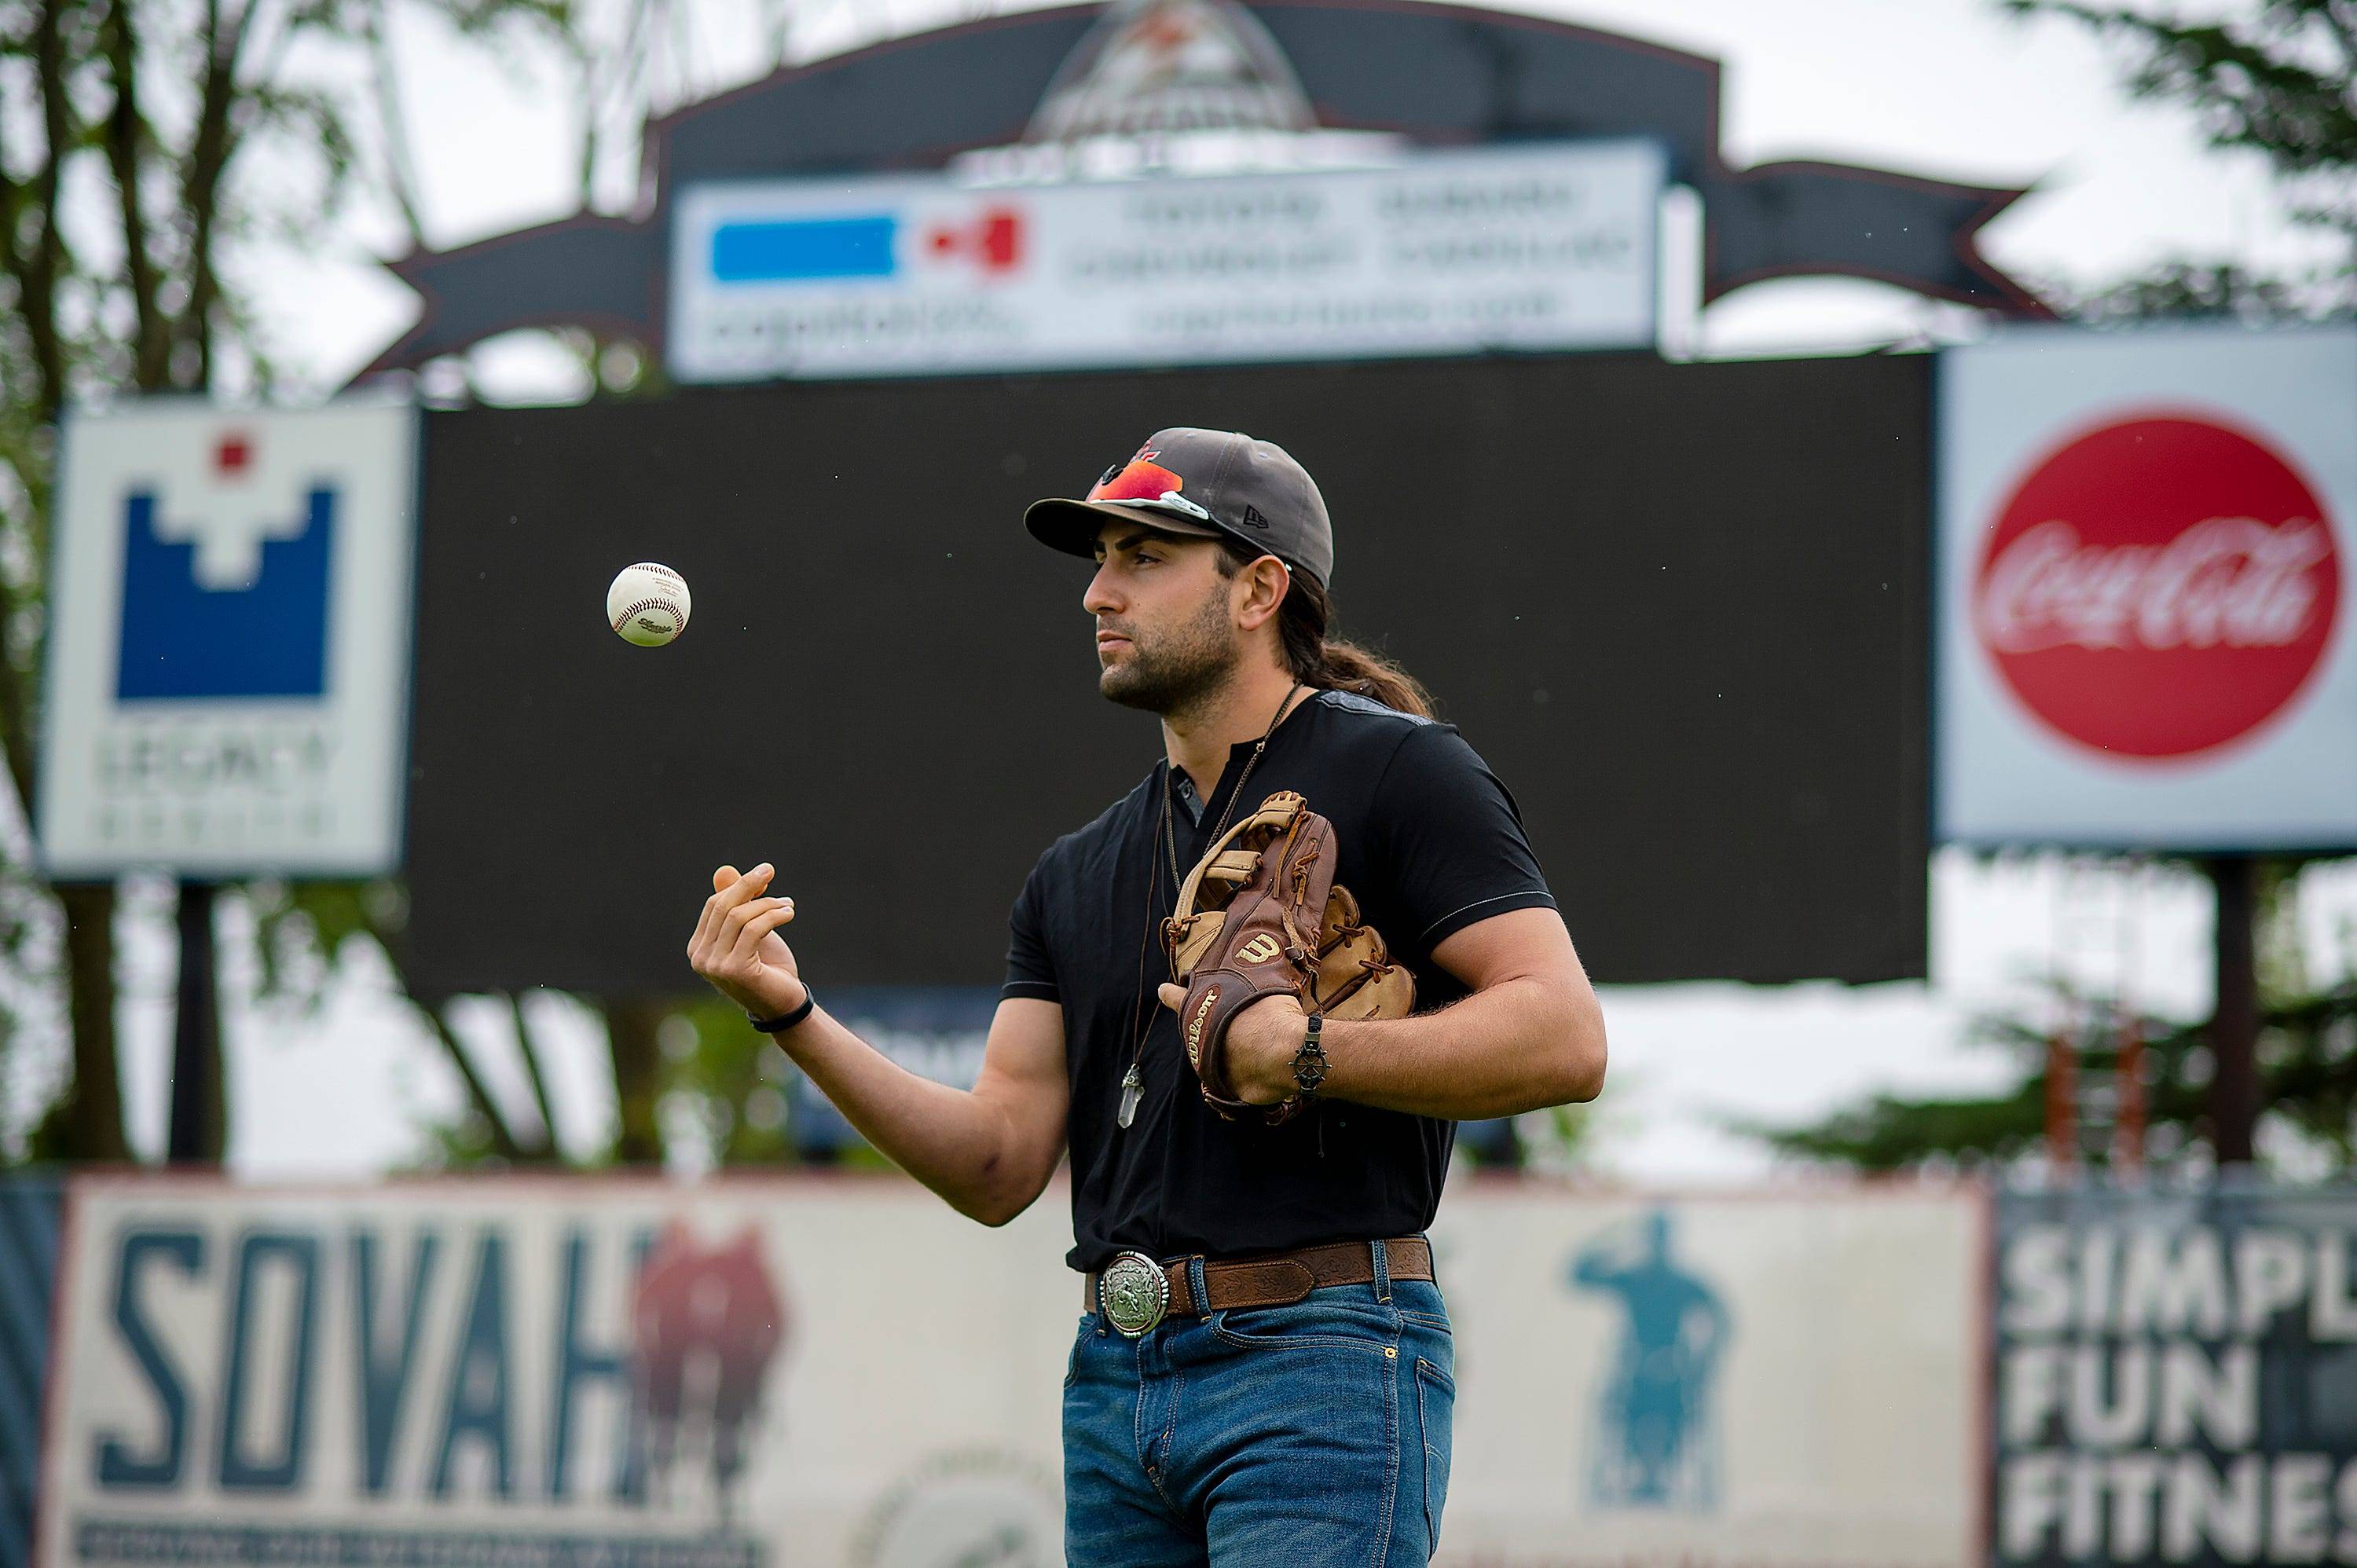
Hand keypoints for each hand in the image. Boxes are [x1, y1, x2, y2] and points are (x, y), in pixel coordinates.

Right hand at [689, 863, 805, 1017]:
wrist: (785, 1005)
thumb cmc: (768, 968)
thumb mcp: (751, 931)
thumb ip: (737, 904)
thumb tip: (724, 869)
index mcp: (698, 947)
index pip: (714, 906)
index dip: (739, 886)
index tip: (764, 874)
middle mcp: (699, 957)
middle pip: (723, 907)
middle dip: (748, 884)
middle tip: (770, 870)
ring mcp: (714, 965)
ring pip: (739, 917)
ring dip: (767, 904)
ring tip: (788, 905)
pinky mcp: (734, 970)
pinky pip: (754, 930)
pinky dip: (774, 916)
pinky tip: (789, 913)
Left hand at [1158, 984, 1306, 1105]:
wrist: (1290, 1052)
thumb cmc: (1277, 1017)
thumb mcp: (1261, 991)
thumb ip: (1248, 994)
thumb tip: (1255, 992)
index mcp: (1208, 1012)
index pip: (1181, 999)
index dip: (1172, 994)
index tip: (1162, 990)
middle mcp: (1204, 1042)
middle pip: (1204, 1036)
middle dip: (1217, 1033)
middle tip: (1239, 1029)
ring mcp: (1213, 1068)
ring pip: (1218, 1062)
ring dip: (1234, 1057)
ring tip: (1258, 1050)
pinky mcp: (1229, 1091)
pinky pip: (1234, 1085)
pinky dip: (1248, 1079)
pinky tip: (1263, 1072)